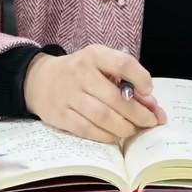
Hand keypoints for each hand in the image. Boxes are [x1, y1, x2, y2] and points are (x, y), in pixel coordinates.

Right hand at [23, 45, 165, 143]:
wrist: (39, 80)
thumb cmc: (79, 73)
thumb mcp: (100, 66)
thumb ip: (127, 82)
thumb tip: (153, 107)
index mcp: (94, 55)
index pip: (122, 63)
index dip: (140, 79)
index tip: (148, 91)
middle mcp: (80, 73)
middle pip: (116, 98)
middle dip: (138, 114)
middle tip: (150, 122)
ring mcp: (68, 95)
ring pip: (103, 117)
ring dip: (124, 127)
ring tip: (132, 130)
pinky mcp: (59, 115)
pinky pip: (87, 130)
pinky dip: (105, 136)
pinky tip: (114, 135)